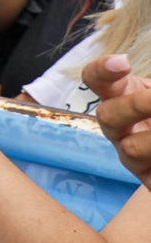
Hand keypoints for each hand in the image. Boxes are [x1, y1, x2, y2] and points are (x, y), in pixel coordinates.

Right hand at [86, 54, 150, 189]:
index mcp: (124, 96)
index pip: (96, 80)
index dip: (102, 71)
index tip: (123, 62)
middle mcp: (120, 126)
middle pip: (106, 115)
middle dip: (136, 106)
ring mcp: (130, 155)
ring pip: (131, 149)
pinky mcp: (148, 180)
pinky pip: (150, 176)